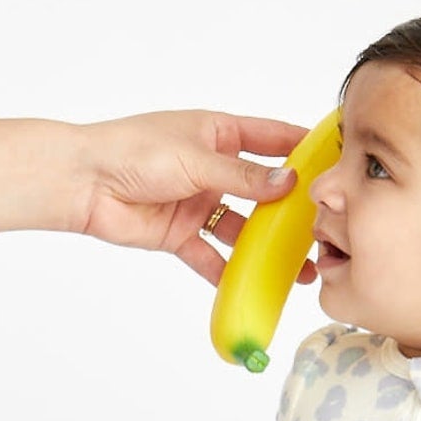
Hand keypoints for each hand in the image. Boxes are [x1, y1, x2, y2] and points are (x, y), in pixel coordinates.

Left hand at [75, 110, 318, 283]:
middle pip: (261, 189)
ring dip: (266, 248)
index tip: (337, 159)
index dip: (302, 147)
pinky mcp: (179, 233)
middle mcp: (211, 167)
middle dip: (290, 210)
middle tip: (324, 228)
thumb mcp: (196, 158)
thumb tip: (289, 182)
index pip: (271, 138)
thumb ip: (243, 177)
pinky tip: (253, 287)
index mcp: (217, 133)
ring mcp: (197, 201)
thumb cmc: (133, 151)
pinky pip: (210, 255)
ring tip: (300, 268)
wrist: (82, 182)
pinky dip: (228, 272)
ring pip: (241, 227)